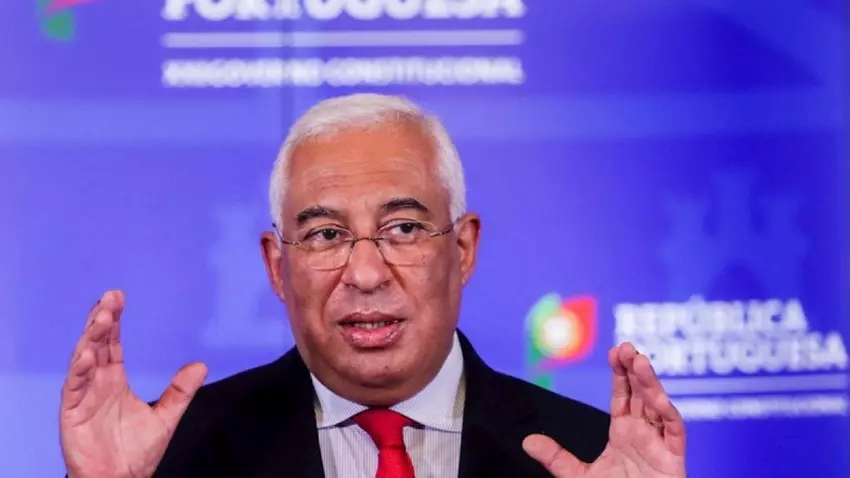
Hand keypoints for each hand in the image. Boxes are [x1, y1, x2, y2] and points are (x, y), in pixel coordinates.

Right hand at [60, 290, 207, 477]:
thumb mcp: (166, 417)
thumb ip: (181, 391)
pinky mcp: (72, 413)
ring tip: (101, 318)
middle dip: (102, 321)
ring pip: (83, 360)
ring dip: (90, 338)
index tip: (118, 297)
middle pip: (97, 345)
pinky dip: (79, 371)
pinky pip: (73, 387)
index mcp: (115, 380)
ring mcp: (83, 396)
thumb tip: (201, 365)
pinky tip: (87, 355)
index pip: (113, 344)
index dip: (115, 322)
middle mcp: (97, 383)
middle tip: (110, 298)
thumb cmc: (137, 453)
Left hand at [523, 342, 685, 477]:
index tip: (615, 352)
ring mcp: (659, 445)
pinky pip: (674, 432)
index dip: (620, 373)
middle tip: (626, 347)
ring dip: (651, 384)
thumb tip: (528, 441)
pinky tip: (659, 399)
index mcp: (624, 434)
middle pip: (641, 394)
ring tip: (640, 362)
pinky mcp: (673, 459)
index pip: (623, 396)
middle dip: (635, 370)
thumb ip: (557, 458)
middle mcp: (643, 434)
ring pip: (659, 407)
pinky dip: (668, 415)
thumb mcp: (579, 477)